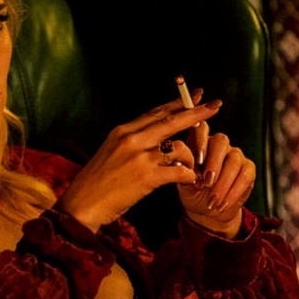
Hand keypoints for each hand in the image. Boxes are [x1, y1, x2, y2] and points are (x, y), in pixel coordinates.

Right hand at [57, 97, 222, 232]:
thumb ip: (132, 142)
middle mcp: (132, 139)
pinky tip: (189, 180)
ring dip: (192, 158)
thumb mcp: (111, 152)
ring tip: (192, 169)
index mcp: (123, 131)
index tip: (196, 94)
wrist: (82, 204)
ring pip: (180, 147)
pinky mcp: (146, 177)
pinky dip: (189, 175)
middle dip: (197, 113)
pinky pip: (180, 170)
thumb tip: (156, 136)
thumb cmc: (98, 183)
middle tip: (215, 106)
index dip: (179, 102)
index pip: (156, 112)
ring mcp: (140, 158)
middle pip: (172, 120)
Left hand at [178, 131, 255, 238]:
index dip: (200, 140)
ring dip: (223, 183)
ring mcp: (235, 155)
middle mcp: (219, 145)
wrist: (208, 210)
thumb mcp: (184, 183)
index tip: (197, 160)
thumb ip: (183, 172)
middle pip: (221, 141)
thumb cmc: (193, 192)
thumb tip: (180, 164)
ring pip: (234, 160)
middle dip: (214, 162)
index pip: (201, 129)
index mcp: (200, 142)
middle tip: (207, 182)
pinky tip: (222, 204)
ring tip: (212, 201)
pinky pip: (245, 176)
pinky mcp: (248, 169)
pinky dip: (233, 192)